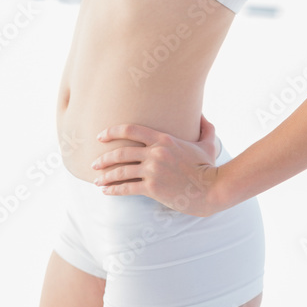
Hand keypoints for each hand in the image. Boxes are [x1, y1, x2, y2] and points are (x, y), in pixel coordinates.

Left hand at [91, 114, 220, 216]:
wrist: (212, 189)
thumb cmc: (209, 167)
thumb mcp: (208, 142)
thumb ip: (204, 127)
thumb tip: (202, 114)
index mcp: (164, 139)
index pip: (131, 130)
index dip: (112, 132)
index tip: (100, 136)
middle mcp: (155, 153)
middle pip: (121, 152)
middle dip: (104, 158)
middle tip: (94, 164)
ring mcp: (153, 171)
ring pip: (121, 171)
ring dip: (106, 176)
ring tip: (97, 180)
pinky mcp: (153, 188)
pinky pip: (127, 188)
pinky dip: (114, 190)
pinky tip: (106, 192)